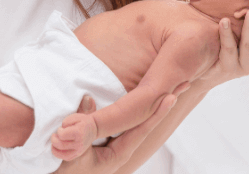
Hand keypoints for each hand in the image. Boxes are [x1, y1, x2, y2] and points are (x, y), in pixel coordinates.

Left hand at [51, 112, 96, 160]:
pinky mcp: (77, 154)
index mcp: (79, 132)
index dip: (59, 131)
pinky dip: (58, 154)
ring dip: (54, 148)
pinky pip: (65, 157)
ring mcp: (79, 151)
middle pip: (60, 145)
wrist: (94, 129)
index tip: (61, 128)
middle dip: (53, 139)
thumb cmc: (83, 122)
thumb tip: (60, 131)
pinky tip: (58, 148)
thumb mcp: (75, 116)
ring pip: (61, 154)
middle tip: (54, 135)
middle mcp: (79, 143)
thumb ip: (66, 122)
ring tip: (55, 142)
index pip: (62, 135)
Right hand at [54, 94, 176, 173]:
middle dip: (164, 103)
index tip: (172, 96)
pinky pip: (125, 121)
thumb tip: (89, 98)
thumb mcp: (72, 155)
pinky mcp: (106, 140)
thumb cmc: (63, 171)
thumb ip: (81, 129)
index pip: (142, 129)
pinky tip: (148, 99)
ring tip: (173, 86)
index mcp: (118, 154)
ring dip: (155, 103)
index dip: (157, 112)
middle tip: (184, 84)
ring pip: (137, 119)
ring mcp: (114, 144)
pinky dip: (140, 109)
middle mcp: (121, 148)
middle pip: (147, 121)